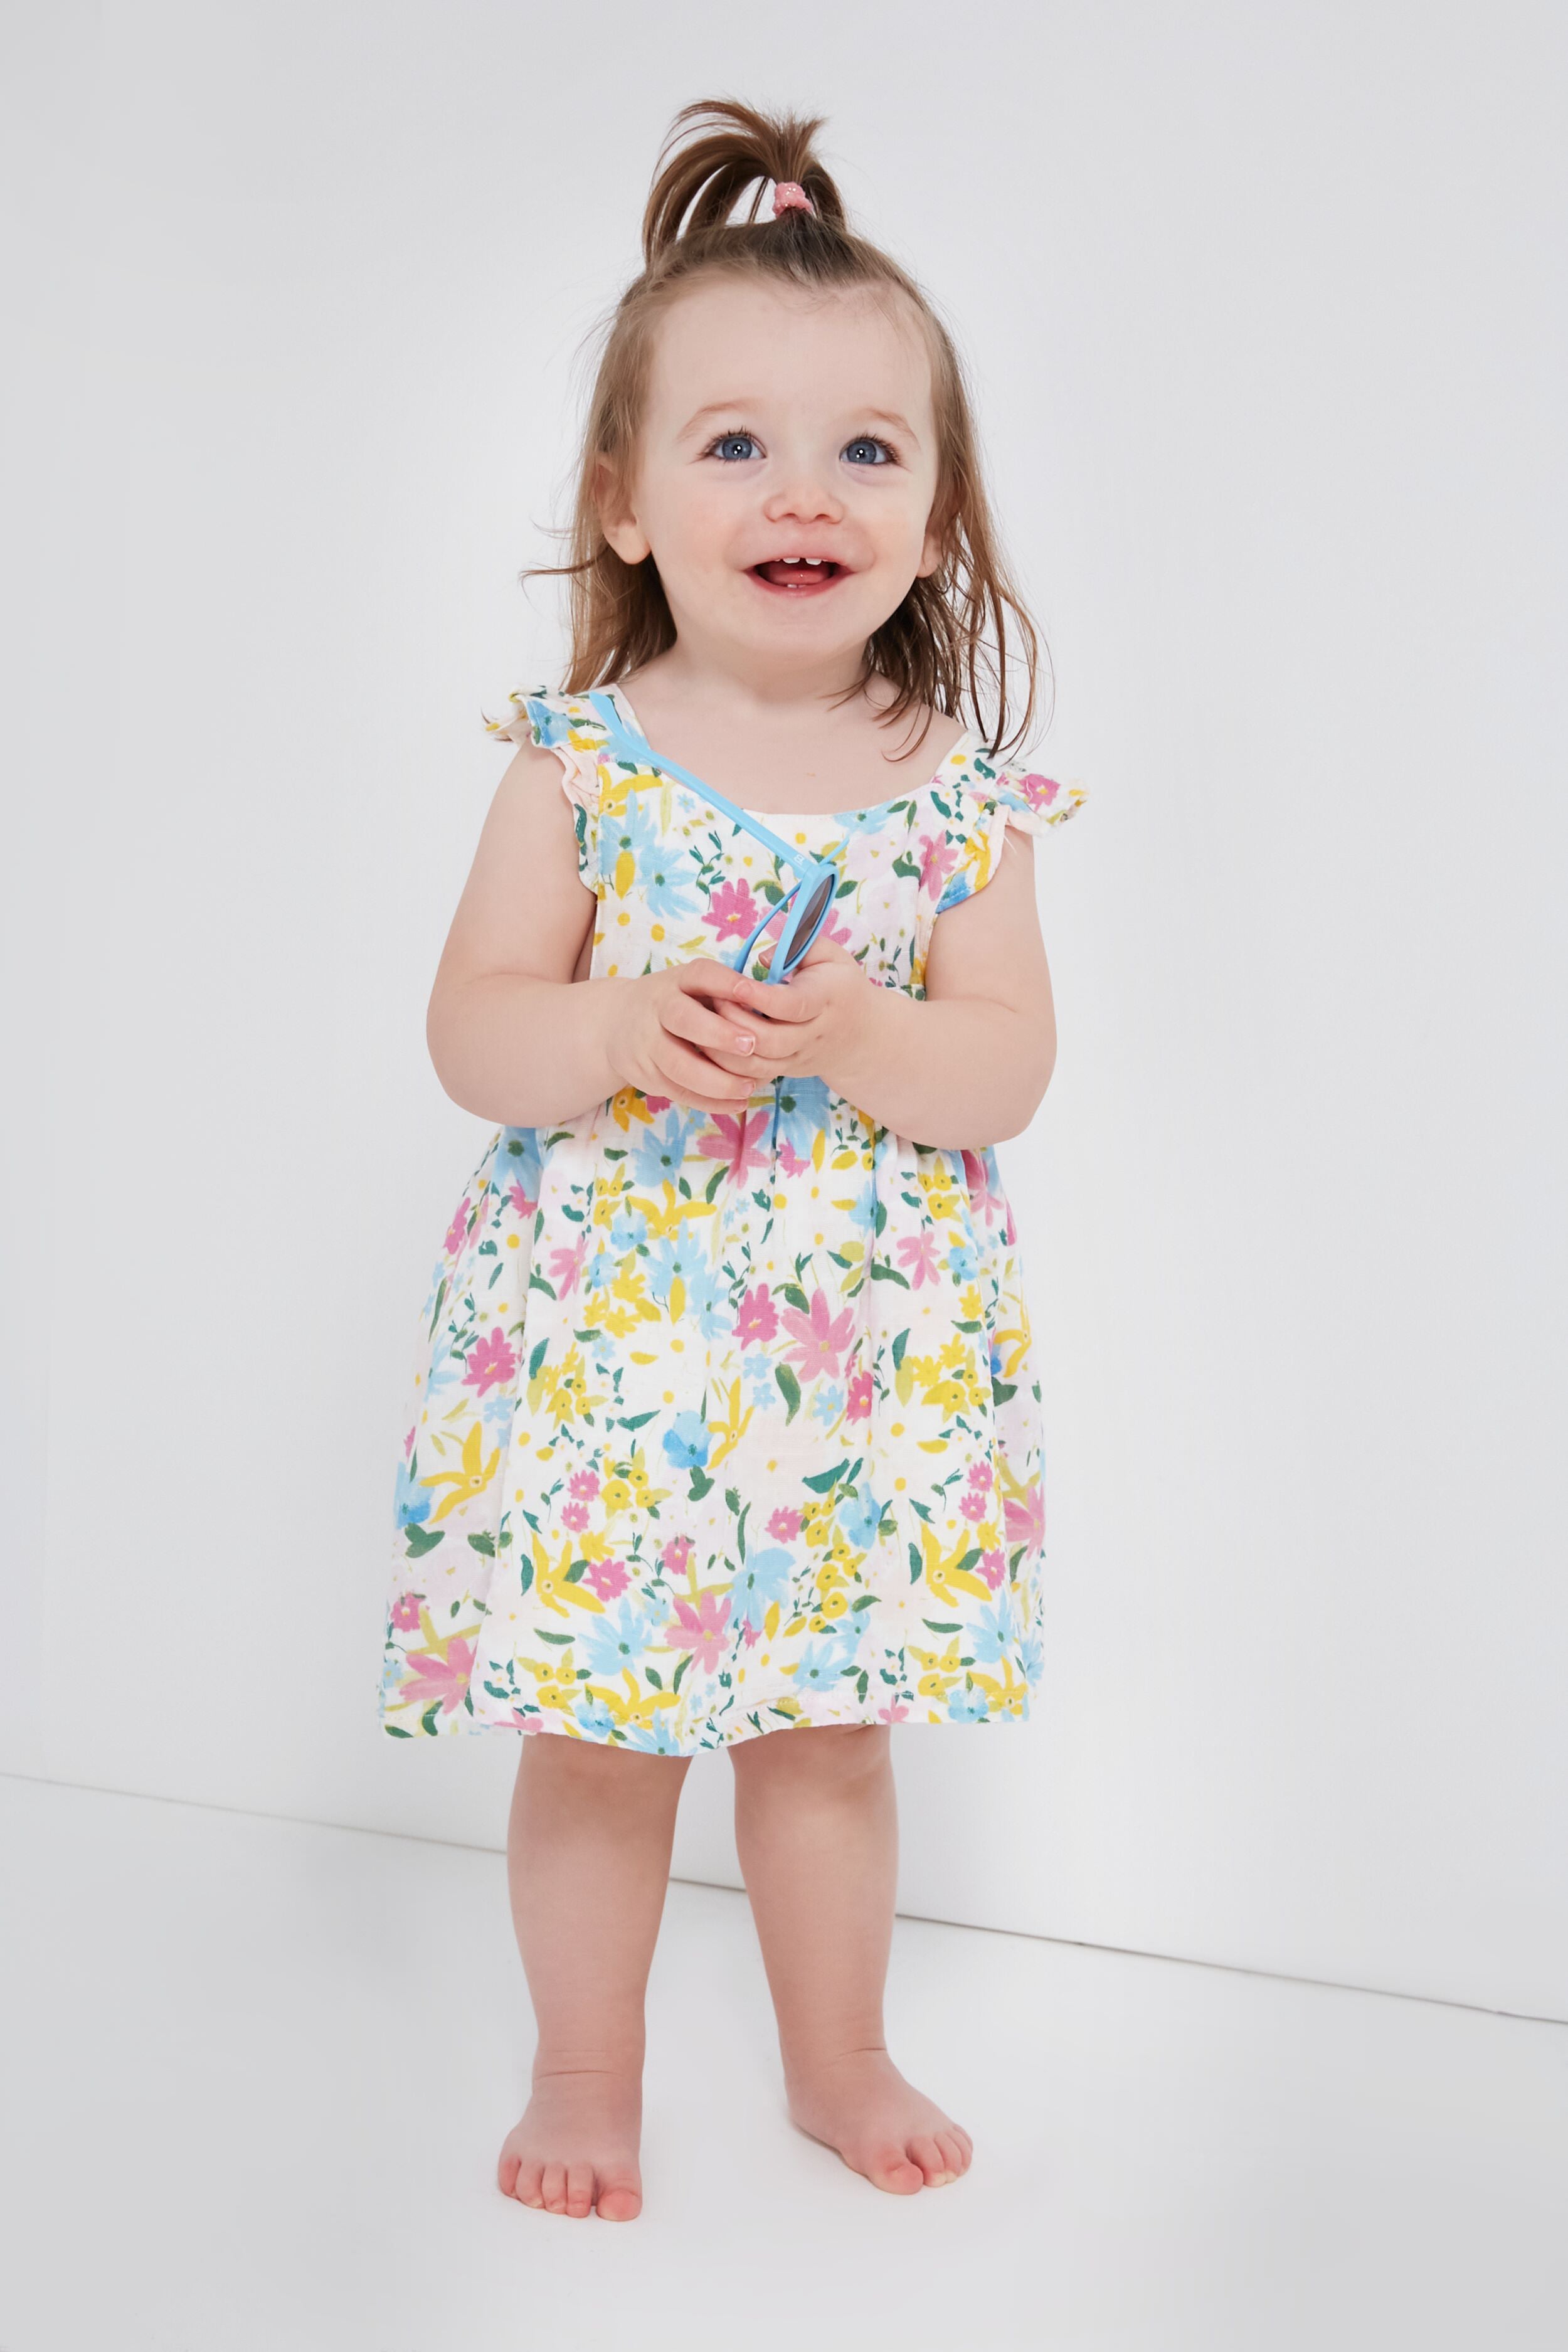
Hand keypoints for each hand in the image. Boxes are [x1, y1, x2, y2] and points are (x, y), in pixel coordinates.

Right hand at [600, 960, 763, 1113]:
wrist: (615, 1024)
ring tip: (749, 1086)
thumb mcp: (693, 987)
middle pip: (683, 1019)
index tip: (751, 992)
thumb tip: (772, 1008)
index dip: (725, 982)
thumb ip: (725, 994)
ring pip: (678, 1065)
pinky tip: (737, 1103)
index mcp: (677, 981)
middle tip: (751, 1045)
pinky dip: (709, 1101)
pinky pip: (677, 1091)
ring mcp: (646, 1042)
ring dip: (716, 1080)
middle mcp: (657, 1007)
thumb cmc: (674, 1003)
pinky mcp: (644, 1073)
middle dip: (717, 1033)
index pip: (701, 975)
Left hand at [695, 933, 882, 1085]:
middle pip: (771, 1041)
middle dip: (735, 1023)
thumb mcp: (831, 956)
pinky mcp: (786, 1071)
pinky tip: (711, 1048)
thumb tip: (763, 958)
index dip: (761, 998)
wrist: (861, 1035)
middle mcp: (814, 1034)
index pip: (792, 1005)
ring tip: (706, 1023)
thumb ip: (801, 945)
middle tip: (712, 1000)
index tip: (736, 985)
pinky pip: (754, 1077)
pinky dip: (729, 1067)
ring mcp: (799, 1057)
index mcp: (826, 999)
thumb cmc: (839, 986)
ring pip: (759, 1066)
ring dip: (726, 1049)